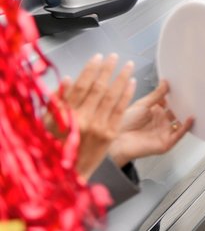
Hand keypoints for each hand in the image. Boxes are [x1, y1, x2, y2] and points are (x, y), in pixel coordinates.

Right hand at [60, 54, 135, 178]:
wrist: (67, 173)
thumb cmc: (54, 147)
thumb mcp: (47, 123)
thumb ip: (56, 101)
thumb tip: (66, 79)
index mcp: (66, 115)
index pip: (80, 85)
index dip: (90, 69)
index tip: (97, 57)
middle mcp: (82, 119)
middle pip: (98, 88)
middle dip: (107, 69)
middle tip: (114, 56)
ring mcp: (98, 127)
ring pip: (112, 96)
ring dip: (122, 78)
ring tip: (128, 65)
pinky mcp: (109, 134)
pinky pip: (120, 110)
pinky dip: (127, 94)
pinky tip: (132, 83)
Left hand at [107, 80, 192, 167]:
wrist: (115, 141)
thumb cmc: (122, 124)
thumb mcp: (142, 104)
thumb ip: (156, 95)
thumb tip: (165, 83)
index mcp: (154, 112)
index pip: (169, 103)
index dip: (175, 96)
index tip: (181, 87)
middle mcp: (160, 122)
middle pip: (176, 112)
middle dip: (183, 105)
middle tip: (190, 95)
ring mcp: (163, 132)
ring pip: (180, 123)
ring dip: (187, 115)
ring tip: (193, 105)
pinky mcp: (165, 142)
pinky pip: (179, 134)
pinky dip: (186, 127)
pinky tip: (190, 118)